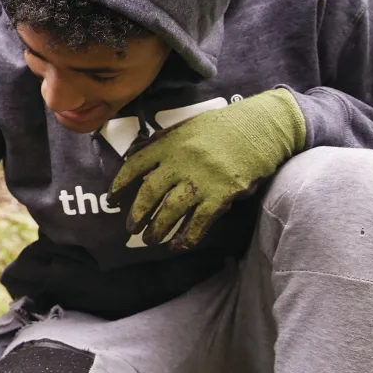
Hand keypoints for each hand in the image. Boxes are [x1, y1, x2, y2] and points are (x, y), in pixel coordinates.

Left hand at [112, 88, 306, 248]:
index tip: (112, 200)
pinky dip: (187, 235)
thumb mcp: (186, 127)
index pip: (135, 165)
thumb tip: (136, 156)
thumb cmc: (222, 127)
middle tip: (130, 228)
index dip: (120, 185)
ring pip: (171, 210)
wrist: (260, 127)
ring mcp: (201, 178)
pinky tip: (178, 245)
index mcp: (169, 142)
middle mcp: (181, 161)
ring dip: (157, 229)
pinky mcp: (222, 193)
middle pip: (150, 192)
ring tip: (149, 240)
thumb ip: (162, 142)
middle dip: (137, 213)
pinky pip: (200, 220)